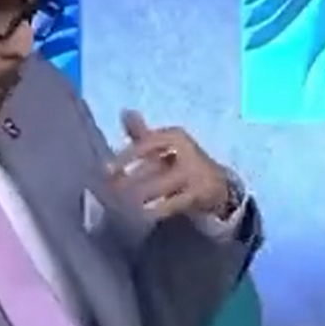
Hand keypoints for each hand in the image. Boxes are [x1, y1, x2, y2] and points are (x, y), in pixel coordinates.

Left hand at [108, 110, 232, 218]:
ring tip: (122, 204)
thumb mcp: (164, 145)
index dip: (125, 156)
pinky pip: (171, 204)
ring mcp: (194, 174)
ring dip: (139, 195)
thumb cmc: (182, 163)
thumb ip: (142, 133)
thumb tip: (124, 111)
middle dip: (127, 180)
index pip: (146, 143)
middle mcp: (187, 151)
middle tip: (110, 190)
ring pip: (160, 186)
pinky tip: (143, 213)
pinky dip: (156, 209)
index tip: (106, 170)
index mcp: (176, 136)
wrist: (218, 186)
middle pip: (151, 166)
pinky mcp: (198, 194)